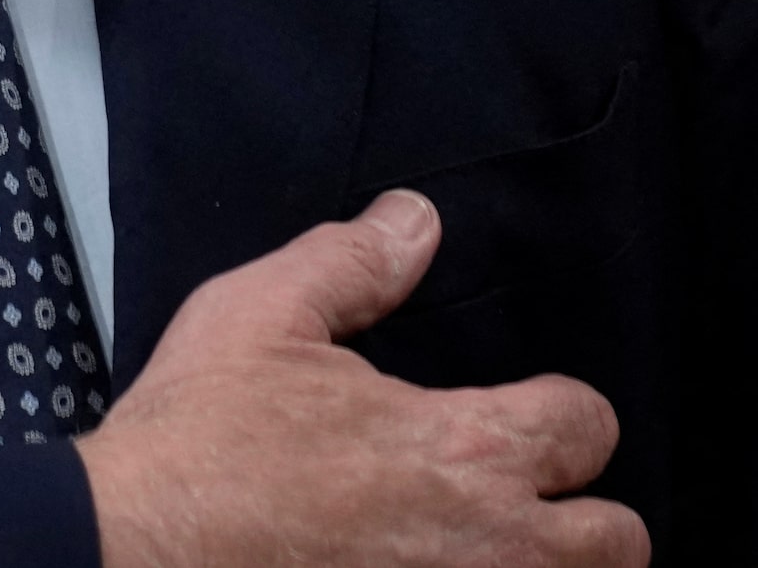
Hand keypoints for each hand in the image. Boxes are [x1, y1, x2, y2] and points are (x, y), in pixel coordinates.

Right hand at [72, 193, 646, 567]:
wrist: (139, 553)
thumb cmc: (198, 451)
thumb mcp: (262, 315)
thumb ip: (352, 263)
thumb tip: (412, 222)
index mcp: (465, 450)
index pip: (587, 425)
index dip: (562, 415)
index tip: (533, 420)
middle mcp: (487, 548)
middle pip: (618, 544)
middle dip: (589, 521)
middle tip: (537, 509)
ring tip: (493, 555)